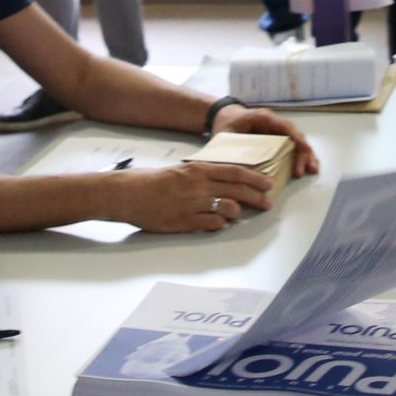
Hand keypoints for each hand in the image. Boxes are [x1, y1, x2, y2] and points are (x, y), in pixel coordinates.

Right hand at [110, 161, 273, 232]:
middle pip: (237, 192)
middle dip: (256, 198)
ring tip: (237, 213)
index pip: (235, 173)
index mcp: (197, 170)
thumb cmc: (152, 181)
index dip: (255, 179)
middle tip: (267, 203)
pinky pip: (212, 224)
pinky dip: (220, 224)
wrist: (127, 194)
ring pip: (228, 209)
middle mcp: (197, 186)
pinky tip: (220, 222)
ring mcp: (192, 205)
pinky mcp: (184, 222)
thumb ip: (202, 175)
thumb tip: (225, 181)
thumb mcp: (181, 171)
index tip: (267, 184)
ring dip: (237, 212)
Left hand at [208, 105, 320, 175]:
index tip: (304, 150)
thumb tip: (240, 170)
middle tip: (305, 170)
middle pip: (294, 135)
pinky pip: (291, 146)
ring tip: (311, 170)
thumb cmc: (225, 123)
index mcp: (263, 117)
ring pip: (296, 141)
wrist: (223, 115)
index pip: (285, 126)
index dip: (296, 138)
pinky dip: (299, 157)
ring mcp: (276, 130)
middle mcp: (274, 122)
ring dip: (305, 155)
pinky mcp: (276, 139)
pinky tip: (305, 168)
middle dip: (303, 152)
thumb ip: (233, 149)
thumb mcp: (225, 135)